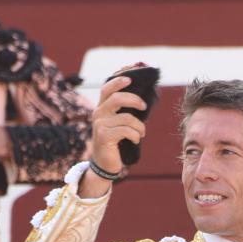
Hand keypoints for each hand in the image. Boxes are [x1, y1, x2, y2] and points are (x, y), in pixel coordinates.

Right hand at [78, 73, 146, 197]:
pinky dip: (136, 135)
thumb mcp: (120, 124)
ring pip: (126, 117)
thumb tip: (144, 98)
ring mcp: (100, 125)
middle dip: (134, 99)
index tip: (132, 77)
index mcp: (101, 107)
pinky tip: (136, 140)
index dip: (119, 79)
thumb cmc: (116, 142)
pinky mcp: (104, 136)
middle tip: (144, 105)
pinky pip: (126, 130)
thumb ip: (126, 111)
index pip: (107, 87)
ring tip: (141, 133)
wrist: (104, 164)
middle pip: (117, 97)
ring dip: (139, 126)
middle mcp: (98, 113)